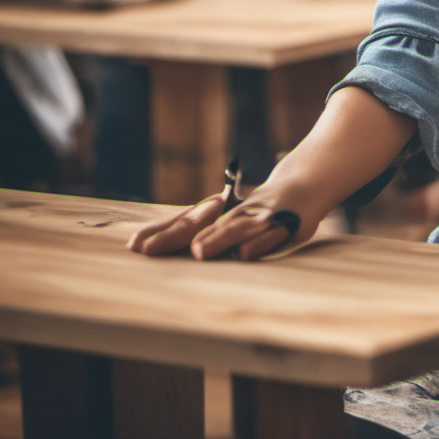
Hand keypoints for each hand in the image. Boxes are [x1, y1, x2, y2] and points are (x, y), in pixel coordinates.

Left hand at [128, 179, 317, 260]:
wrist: (304, 183)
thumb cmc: (257, 209)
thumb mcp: (228, 219)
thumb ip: (200, 233)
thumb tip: (159, 249)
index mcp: (218, 209)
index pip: (183, 219)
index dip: (160, 231)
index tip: (134, 245)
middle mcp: (235, 209)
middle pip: (202, 221)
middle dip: (175, 235)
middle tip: (149, 250)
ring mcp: (261, 214)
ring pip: (236, 227)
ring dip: (217, 239)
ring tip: (196, 253)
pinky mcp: (287, 222)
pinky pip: (272, 234)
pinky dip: (259, 243)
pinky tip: (244, 255)